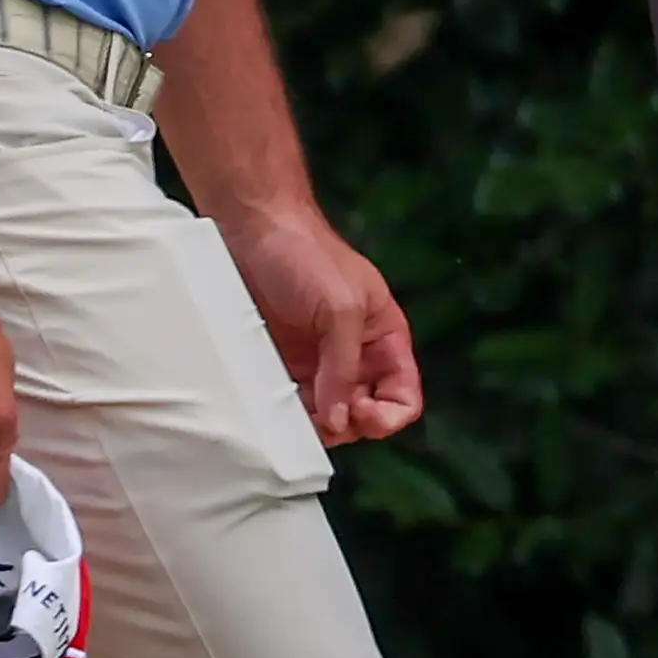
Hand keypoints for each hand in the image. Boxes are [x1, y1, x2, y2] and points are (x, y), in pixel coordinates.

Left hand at [219, 207, 424, 444]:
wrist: (254, 230)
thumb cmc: (307, 255)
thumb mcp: (340, 308)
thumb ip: (344, 368)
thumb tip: (340, 421)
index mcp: (385, 339)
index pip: (403, 396)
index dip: (388, 415)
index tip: (360, 412)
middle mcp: (355, 357)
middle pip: (366, 416)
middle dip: (348, 425)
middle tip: (322, 418)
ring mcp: (318, 365)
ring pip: (328, 418)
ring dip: (315, 426)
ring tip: (295, 414)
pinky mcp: (284, 366)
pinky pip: (292, 406)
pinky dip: (286, 416)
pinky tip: (275, 408)